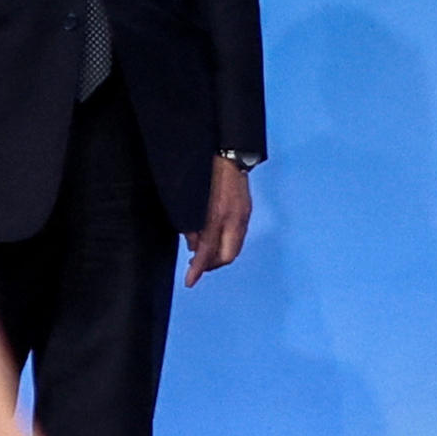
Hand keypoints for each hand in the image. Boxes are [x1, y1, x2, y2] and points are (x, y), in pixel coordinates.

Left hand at [183, 157, 252, 284]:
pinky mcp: (246, 211)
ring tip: (203, 252)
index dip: (198, 269)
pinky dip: (225, 243)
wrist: (229, 154)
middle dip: (212, 265)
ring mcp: (243, 215)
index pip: (208, 252)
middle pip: (227, 256)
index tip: (189, 281)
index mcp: (218, 217)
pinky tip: (215, 237)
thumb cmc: (205, 176)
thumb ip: (191, 226)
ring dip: (219, 254)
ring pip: (234, 247)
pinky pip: (238, 236)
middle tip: (196, 265)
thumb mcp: (190, 202)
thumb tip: (193, 246)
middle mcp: (235, 219)